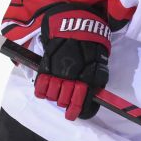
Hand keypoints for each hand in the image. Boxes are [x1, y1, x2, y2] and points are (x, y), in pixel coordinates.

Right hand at [33, 4, 110, 120]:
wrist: (75, 25)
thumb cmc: (90, 44)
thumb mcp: (99, 62)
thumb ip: (96, 79)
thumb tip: (94, 94)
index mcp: (87, 78)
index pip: (80, 101)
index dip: (76, 111)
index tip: (73, 116)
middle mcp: (72, 77)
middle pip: (65, 100)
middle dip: (65, 104)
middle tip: (65, 102)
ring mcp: (58, 72)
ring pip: (53, 95)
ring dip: (54, 98)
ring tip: (55, 95)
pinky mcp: (46, 66)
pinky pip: (41, 84)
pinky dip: (41, 91)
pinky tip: (43, 92)